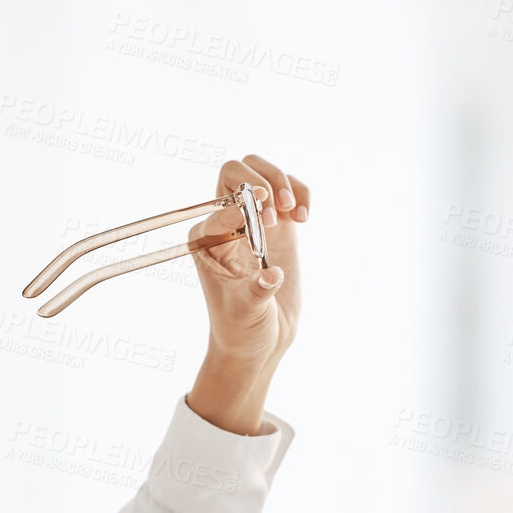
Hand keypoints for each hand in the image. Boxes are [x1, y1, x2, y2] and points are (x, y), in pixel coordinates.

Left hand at [185, 153, 307, 434]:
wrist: (261, 341)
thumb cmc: (243, 330)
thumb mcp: (246, 313)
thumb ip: (256, 292)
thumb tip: (271, 277)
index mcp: (206, 239)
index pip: (222, 201)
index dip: (246, 204)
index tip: (268, 222)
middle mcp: (225, 224)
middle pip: (235, 171)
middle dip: (262, 180)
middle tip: (280, 208)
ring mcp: (253, 222)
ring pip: (262, 172)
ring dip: (283, 182)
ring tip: (296, 213)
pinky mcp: (278, 227)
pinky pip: (288, 190)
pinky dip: (300, 193)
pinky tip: (305, 217)